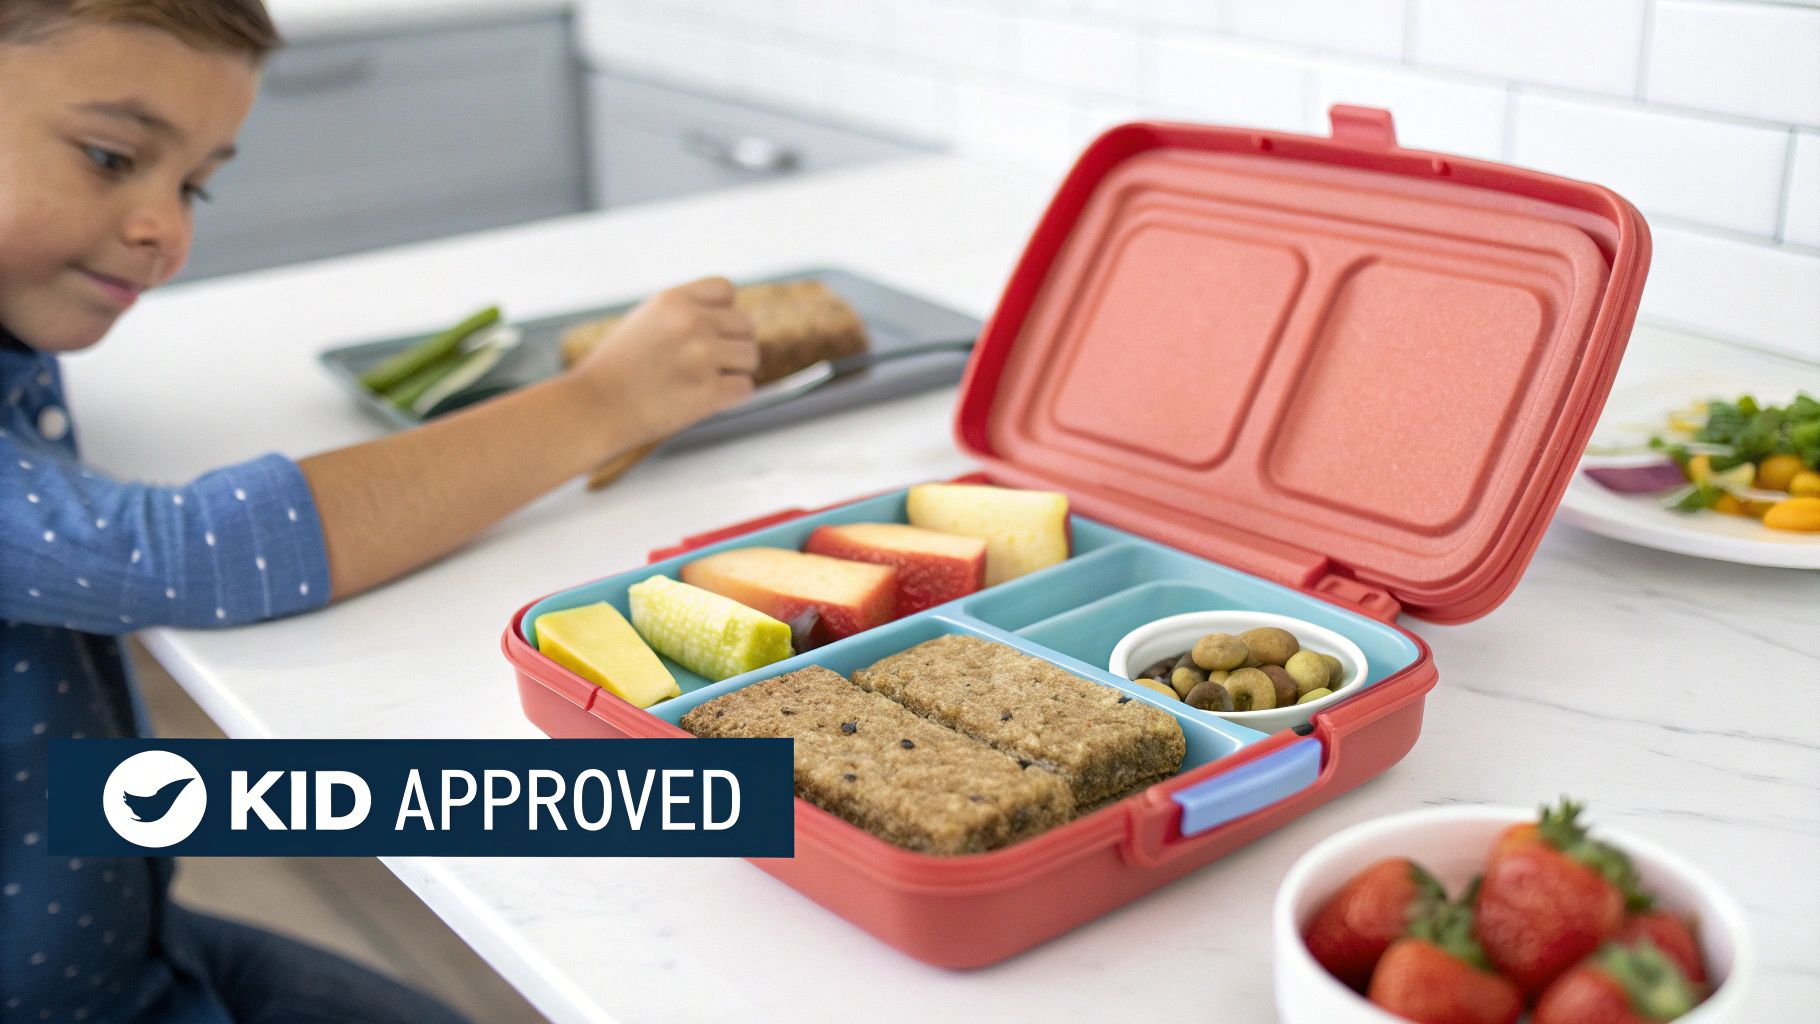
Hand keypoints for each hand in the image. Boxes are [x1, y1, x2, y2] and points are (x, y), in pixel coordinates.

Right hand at [569, 276, 756, 447]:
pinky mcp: (709, 393)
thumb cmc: (615, 370)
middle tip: (707, 365)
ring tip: (707, 382)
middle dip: (732, 344)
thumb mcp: (644, 322)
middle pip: (745, 324)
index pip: (726, 289)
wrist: (592, 409)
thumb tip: (727, 317)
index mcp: (673, 300)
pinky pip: (745, 388)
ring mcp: (702, 357)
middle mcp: (692, 322)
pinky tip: (707, 400)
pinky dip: (731, 396)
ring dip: (735, 370)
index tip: (706, 332)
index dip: (722, 312)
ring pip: (750, 356)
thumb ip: (682, 312)